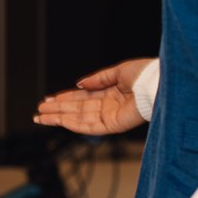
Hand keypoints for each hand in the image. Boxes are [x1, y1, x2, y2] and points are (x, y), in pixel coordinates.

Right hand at [34, 59, 153, 136]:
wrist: (159, 84)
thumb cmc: (147, 75)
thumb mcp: (118, 71)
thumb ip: (98, 79)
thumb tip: (79, 83)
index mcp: (112, 92)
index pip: (83, 97)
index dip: (66, 98)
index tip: (50, 99)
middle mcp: (109, 105)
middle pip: (77, 109)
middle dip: (57, 109)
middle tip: (39, 110)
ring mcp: (111, 116)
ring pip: (79, 119)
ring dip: (59, 118)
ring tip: (41, 117)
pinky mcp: (114, 125)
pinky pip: (89, 127)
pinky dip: (73, 124)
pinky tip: (59, 121)